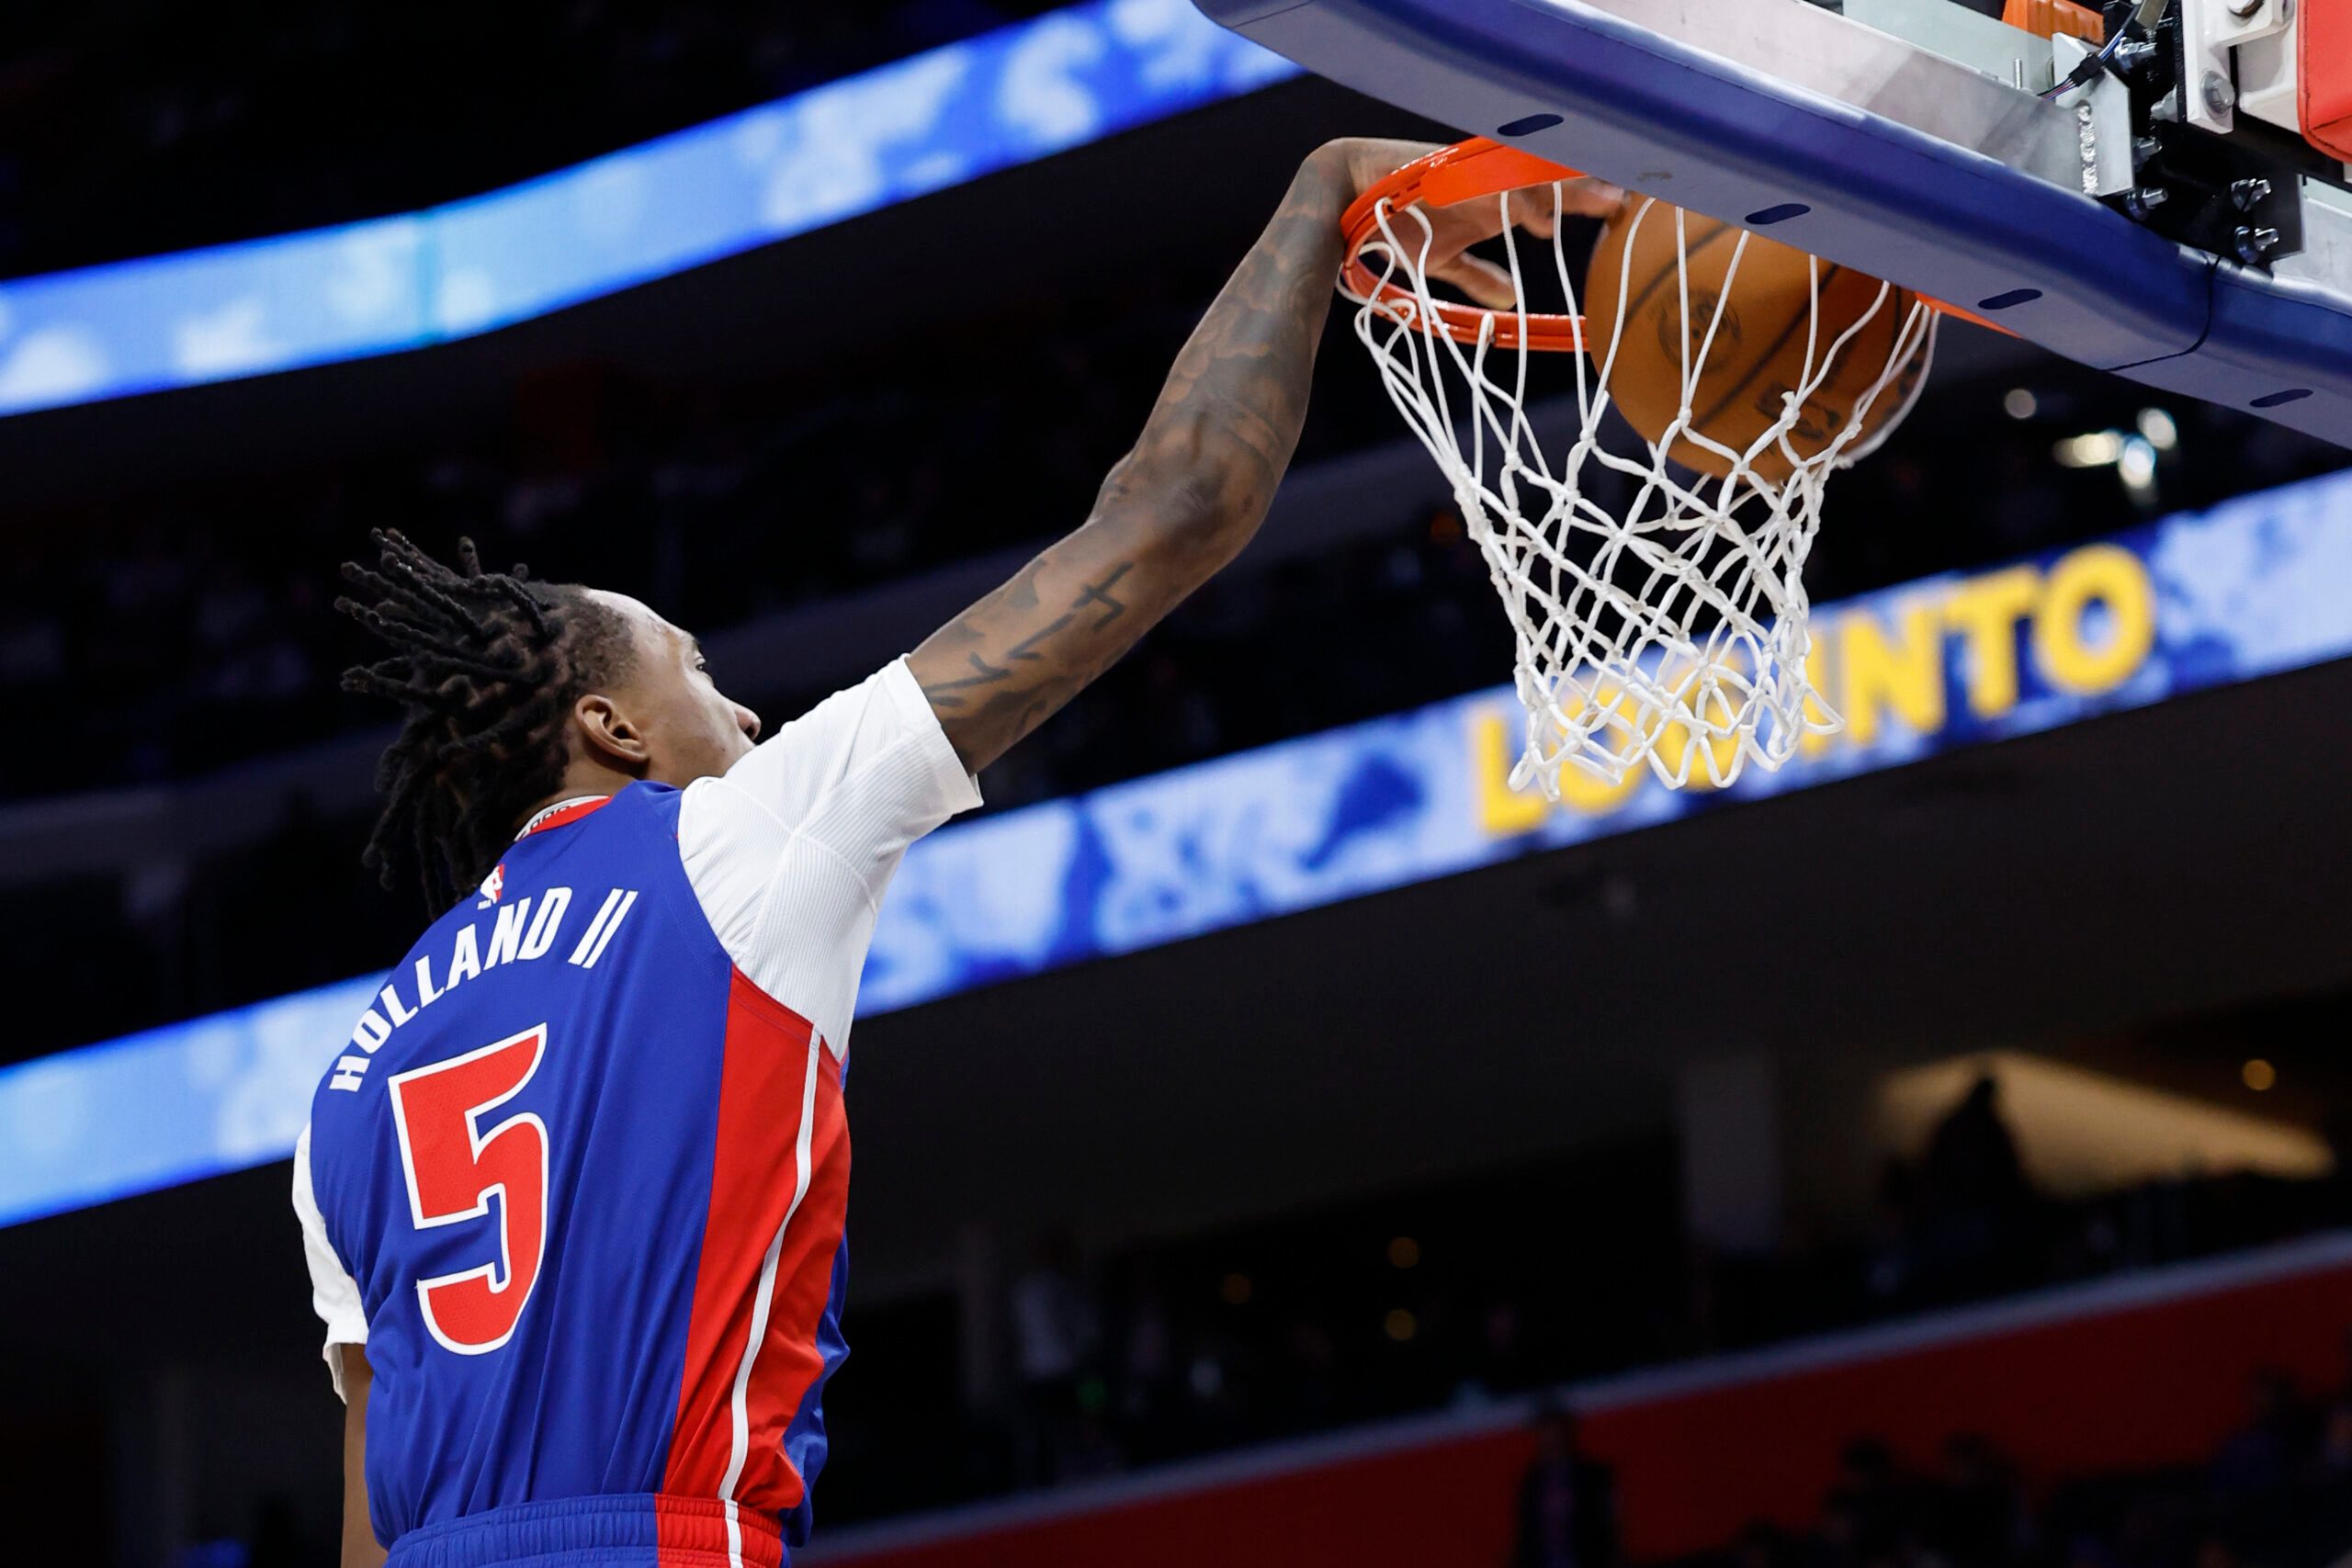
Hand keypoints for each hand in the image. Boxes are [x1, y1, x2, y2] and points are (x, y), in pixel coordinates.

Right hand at [1323, 137, 1622, 308]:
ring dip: (1564, 191)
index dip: (1587, 197)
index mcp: (1495, 203)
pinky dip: (1516, 205)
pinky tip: (1542, 222)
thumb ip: (1477, 277)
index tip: (1625, 210)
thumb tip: (1509, 304)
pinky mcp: (1446, 184)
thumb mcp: (1443, 260)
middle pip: (1550, 183)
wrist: (1346, 196)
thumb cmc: (1394, 224)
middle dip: (1590, 188)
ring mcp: (1469, 183)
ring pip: (1528, 179)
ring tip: (1608, 204)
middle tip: (1634, 198)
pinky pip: (1488, 190)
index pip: (1551, 194)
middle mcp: (1489, 188)